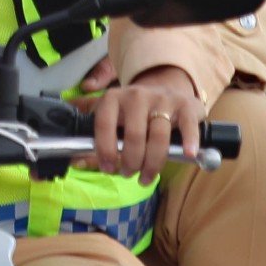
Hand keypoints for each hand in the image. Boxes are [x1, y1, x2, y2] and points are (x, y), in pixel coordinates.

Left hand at [79, 68, 206, 180]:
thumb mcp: (113, 120)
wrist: (166, 87)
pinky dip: (189, 142)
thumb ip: (95, 141)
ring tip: (147, 177)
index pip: (104, 124)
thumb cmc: (134, 114)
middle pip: (134, 135)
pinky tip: (188, 155)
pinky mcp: (185, 105)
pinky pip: (187, 126)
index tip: (107, 168)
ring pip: (158, 136)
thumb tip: (76, 162)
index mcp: (114, 98)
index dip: (104, 150)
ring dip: (152, 163)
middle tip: (129, 174)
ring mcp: (162, 99)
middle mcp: (137, 96)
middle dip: (130, 161)